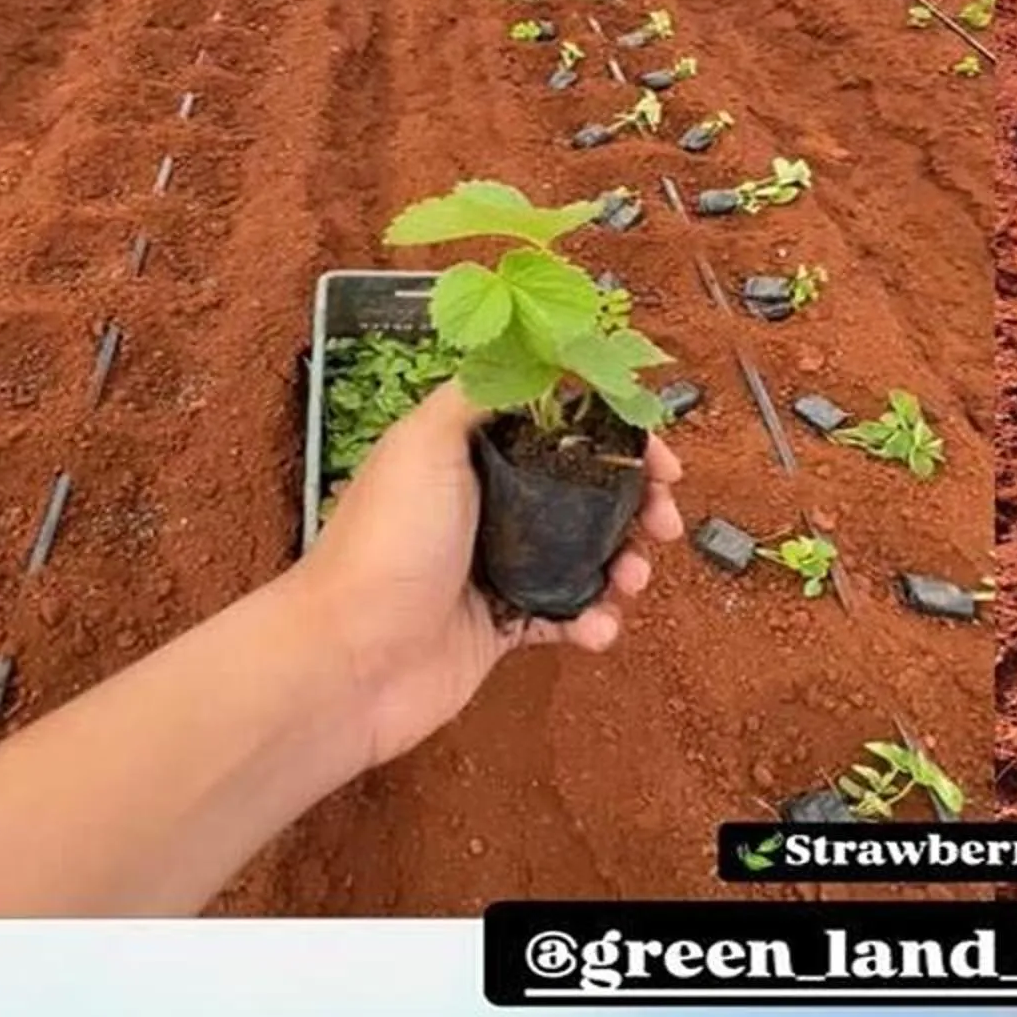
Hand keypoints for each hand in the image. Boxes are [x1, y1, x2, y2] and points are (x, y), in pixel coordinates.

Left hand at [298, 380, 685, 772]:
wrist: (352, 658)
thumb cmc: (384, 544)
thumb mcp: (428, 440)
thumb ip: (484, 393)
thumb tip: (539, 358)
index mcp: (470, 453)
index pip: (559, 428)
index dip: (615, 437)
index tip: (658, 456)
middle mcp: (485, 505)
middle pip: (583, 494)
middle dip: (634, 506)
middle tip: (665, 523)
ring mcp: (495, 568)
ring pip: (584, 557)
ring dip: (623, 566)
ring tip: (632, 581)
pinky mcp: (502, 628)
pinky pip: (566, 617)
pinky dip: (592, 622)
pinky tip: (596, 629)